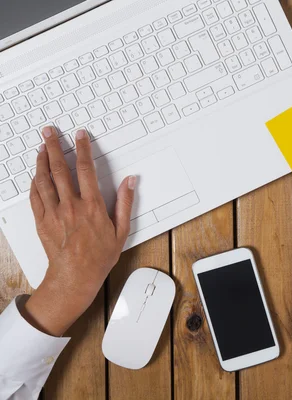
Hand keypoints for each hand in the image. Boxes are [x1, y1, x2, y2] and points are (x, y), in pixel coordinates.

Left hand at [21, 126, 135, 336]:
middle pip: (60, 169)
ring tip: (40, 148)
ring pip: (44, 180)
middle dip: (54, 147)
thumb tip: (130, 181)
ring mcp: (54, 213)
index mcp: (92, 206)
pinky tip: (36, 175)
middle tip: (49, 132)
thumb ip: (125, 202)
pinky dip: (35, 182)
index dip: (83, 149)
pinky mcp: (42, 221)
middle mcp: (71, 205)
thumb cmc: (99, 256)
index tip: (80, 135)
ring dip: (41, 161)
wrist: (75, 276)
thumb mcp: (121, 230)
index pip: (86, 169)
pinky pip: (36, 196)